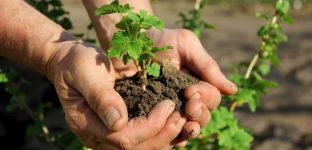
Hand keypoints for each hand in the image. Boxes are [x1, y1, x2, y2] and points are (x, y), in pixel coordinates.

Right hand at [47, 42, 186, 148]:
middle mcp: (97, 135)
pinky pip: (141, 139)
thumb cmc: (77, 63)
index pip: (122, 137)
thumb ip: (100, 97)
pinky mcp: (117, 128)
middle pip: (135, 148)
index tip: (168, 105)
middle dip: (161, 134)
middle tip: (182, 116)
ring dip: (164, 137)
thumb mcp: (85, 72)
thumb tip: (118, 122)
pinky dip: (159, 132)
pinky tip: (172, 121)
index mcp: (86, 123)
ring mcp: (107, 134)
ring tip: (182, 120)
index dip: (149, 126)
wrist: (72, 62)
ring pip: (140, 148)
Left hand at [111, 28, 237, 145]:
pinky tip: (174, 138)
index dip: (205, 97)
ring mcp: (170, 109)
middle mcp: (186, 99)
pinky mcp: (153, 116)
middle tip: (188, 106)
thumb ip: (207, 66)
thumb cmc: (160, 40)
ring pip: (188, 127)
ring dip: (189, 128)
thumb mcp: (186, 45)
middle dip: (199, 113)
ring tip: (183, 122)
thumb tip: (232, 90)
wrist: (130, 42)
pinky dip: (174, 137)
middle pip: (203, 116)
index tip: (190, 90)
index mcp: (197, 83)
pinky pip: (168, 133)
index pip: (211, 99)